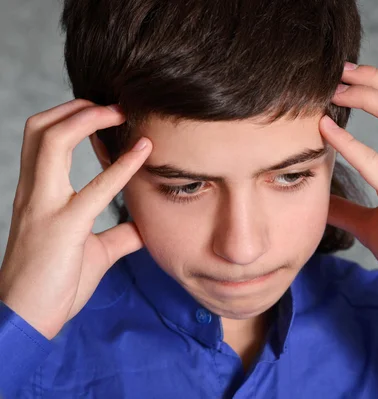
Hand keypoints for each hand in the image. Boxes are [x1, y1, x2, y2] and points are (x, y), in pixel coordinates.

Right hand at [0, 100, 151, 338]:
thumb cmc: (55, 285)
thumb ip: (118, 235)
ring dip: (87, 118)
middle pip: (39, 128)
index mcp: (38, 195)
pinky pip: (92, 188)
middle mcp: (35, 193)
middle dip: (76, 107)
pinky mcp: (62, 228)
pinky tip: (144, 150)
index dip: (71, 118)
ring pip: (50, 141)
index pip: (43, 141)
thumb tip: (143, 226)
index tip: (105, 111)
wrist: (26, 319)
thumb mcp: (93, 253)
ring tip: (120, 113)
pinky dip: (121, 165)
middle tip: (113, 105)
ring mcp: (45, 207)